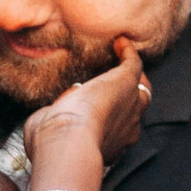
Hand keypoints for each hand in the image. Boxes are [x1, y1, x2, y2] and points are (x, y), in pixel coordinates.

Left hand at [22, 35, 149, 190]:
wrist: (67, 140)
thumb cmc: (54, 145)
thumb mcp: (51, 133)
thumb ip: (52, 122)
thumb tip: (47, 113)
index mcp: (109, 147)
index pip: (113, 130)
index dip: (105, 118)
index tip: (92, 106)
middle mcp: (126, 131)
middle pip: (135, 111)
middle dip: (129, 99)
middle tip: (116, 82)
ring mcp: (130, 106)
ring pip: (142, 89)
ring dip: (134, 74)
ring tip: (124, 59)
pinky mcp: (126, 83)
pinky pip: (133, 64)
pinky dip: (127, 52)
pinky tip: (120, 43)